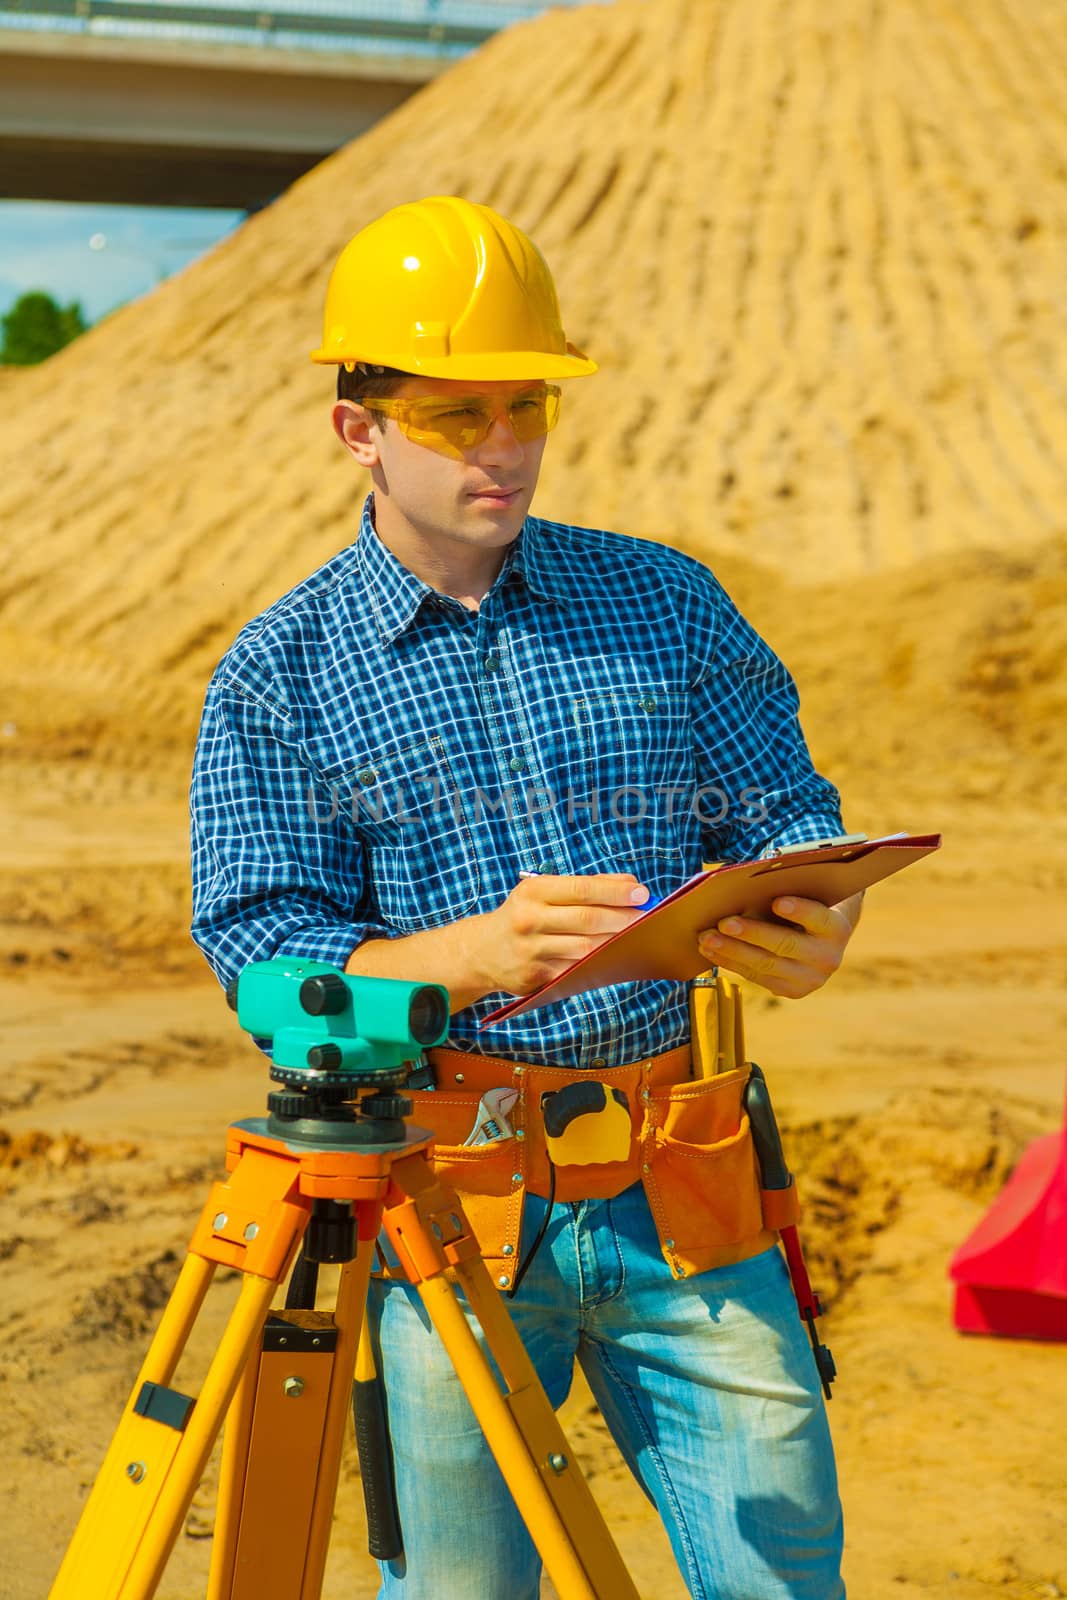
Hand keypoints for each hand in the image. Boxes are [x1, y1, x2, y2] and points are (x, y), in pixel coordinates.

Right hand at [478, 873, 650, 995]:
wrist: (481, 951)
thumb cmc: (524, 915)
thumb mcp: (545, 892)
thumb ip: (587, 886)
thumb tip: (630, 883)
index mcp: (533, 892)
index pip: (582, 889)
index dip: (616, 891)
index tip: (643, 893)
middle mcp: (529, 919)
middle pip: (587, 920)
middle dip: (622, 919)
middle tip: (646, 918)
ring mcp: (531, 951)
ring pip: (585, 949)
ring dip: (614, 944)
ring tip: (634, 937)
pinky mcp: (535, 977)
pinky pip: (575, 971)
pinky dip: (598, 964)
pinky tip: (613, 957)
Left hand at [696, 894, 858, 999]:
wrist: (822, 938)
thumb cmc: (806, 904)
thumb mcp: (804, 895)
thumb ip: (784, 890)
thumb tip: (744, 885)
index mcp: (836, 928)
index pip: (819, 918)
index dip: (799, 911)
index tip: (777, 902)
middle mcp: (827, 957)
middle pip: (785, 944)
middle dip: (751, 933)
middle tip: (724, 922)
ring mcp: (810, 979)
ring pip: (765, 965)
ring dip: (731, 950)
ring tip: (706, 938)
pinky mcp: (791, 991)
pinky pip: (756, 976)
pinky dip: (730, 962)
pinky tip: (711, 950)